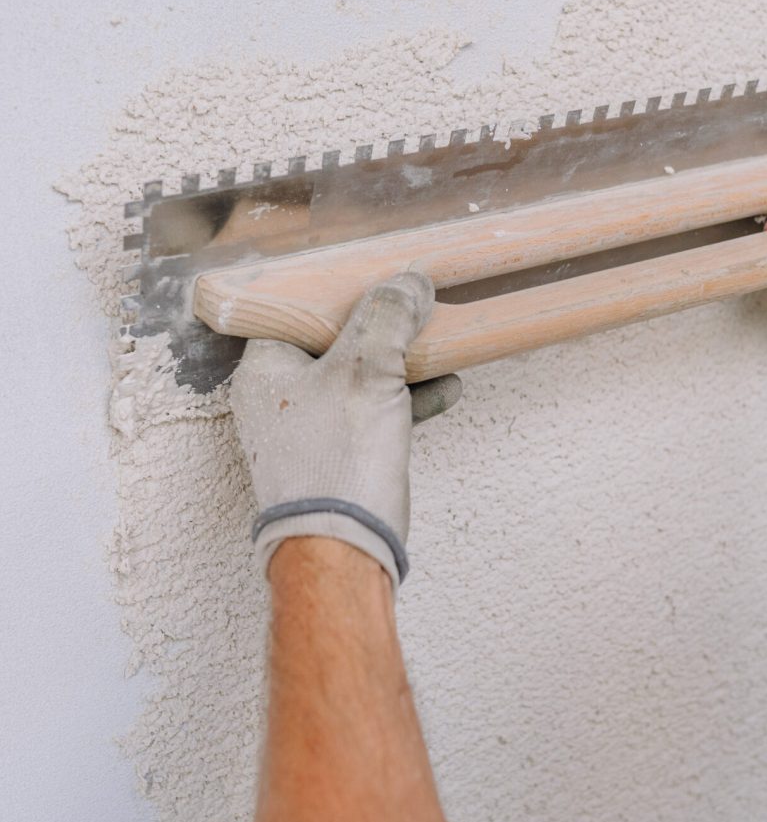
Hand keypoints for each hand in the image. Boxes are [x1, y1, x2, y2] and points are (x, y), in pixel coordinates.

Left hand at [230, 271, 460, 587]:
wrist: (343, 549)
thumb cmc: (337, 459)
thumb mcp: (367, 371)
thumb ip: (387, 318)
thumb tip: (409, 281)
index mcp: (265, 370)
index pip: (291, 310)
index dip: (332, 289)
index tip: (371, 273)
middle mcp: (281, 399)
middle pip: (332, 342)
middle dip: (378, 324)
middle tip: (411, 302)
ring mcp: (311, 430)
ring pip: (359, 378)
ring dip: (400, 360)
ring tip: (438, 340)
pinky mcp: (342, 457)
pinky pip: (376, 413)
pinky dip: (407, 397)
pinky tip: (447, 386)